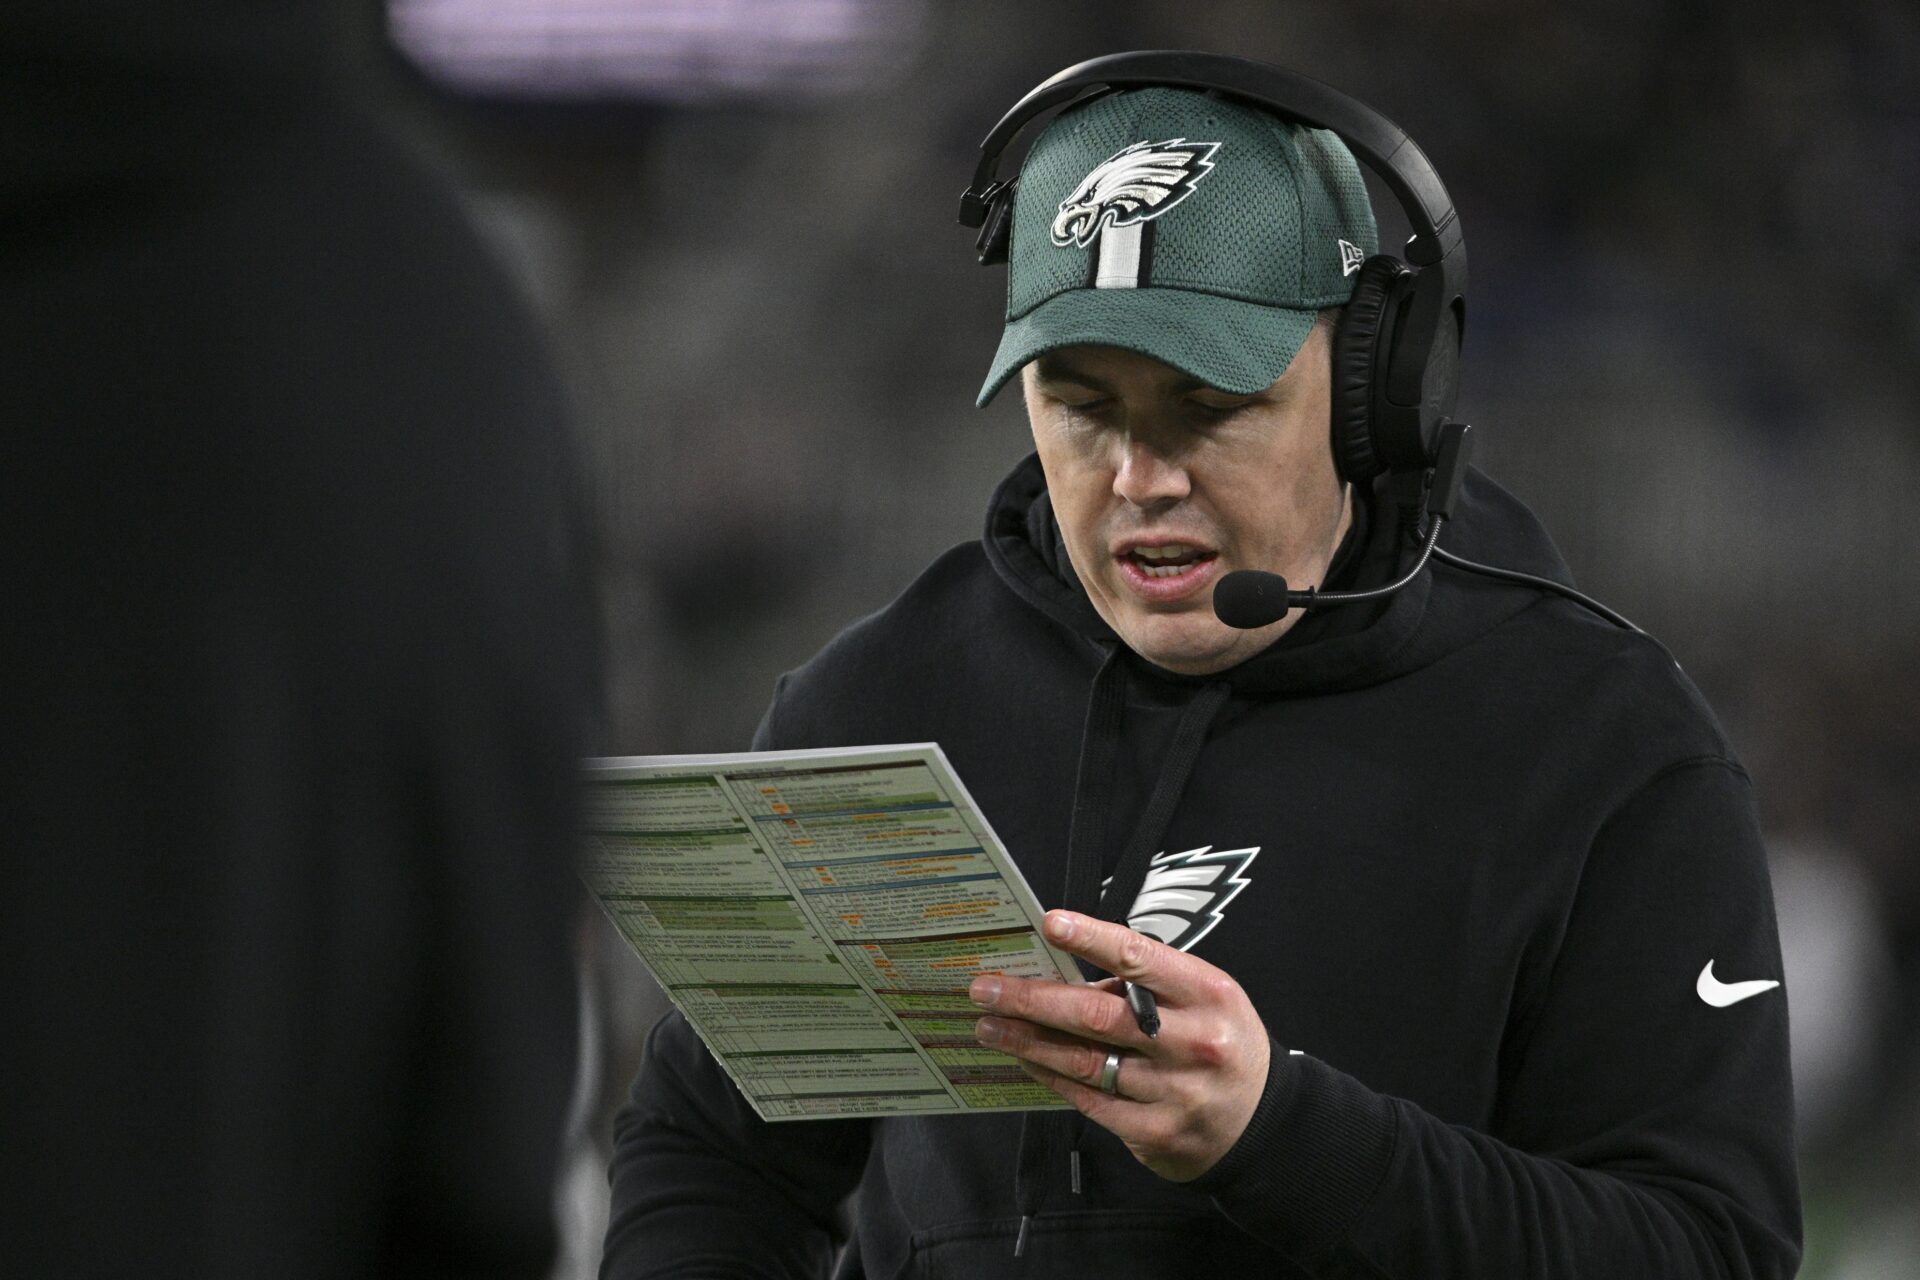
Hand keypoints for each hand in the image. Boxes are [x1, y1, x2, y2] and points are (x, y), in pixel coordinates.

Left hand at [970, 909, 1269, 1181]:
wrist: (1261, 1122)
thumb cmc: (1220, 1041)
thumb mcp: (1204, 997)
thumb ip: (1148, 983)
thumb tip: (1069, 974)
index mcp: (1207, 993)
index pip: (1141, 958)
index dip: (1092, 938)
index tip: (1049, 922)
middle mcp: (1193, 1041)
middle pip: (1097, 1015)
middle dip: (1032, 999)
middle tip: (986, 987)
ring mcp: (1175, 1091)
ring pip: (1085, 1061)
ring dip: (1028, 1042)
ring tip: (989, 1025)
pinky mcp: (1156, 1131)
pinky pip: (1091, 1101)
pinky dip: (1053, 1078)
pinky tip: (1028, 1060)